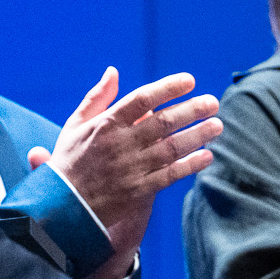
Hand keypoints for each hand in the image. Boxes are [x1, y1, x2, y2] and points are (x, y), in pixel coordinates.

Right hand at [25, 67, 221, 278]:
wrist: (62, 206)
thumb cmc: (70, 161)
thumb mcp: (76, 124)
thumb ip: (97, 97)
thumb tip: (113, 71)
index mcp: (105, 124)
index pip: (142, 99)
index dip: (168, 88)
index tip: (189, 81)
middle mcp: (121, 144)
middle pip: (163, 122)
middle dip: (192, 110)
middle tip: (212, 102)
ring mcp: (131, 168)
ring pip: (171, 148)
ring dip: (197, 135)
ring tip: (218, 125)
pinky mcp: (138, 191)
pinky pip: (170, 175)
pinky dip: (190, 165)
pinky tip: (207, 156)